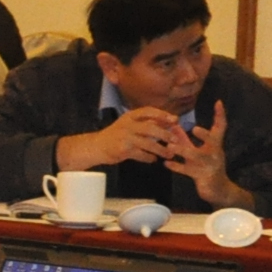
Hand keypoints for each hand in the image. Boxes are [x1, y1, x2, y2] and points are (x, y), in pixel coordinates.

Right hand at [56, 107, 175, 170]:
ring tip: (169, 154)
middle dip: (165, 134)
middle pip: (150, 128)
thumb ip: (147, 122)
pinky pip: (140, 154)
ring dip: (160, 149)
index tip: (175, 120)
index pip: (148, 111)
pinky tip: (153, 159)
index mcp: (130, 116)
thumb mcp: (129, 124)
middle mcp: (127, 125)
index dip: (162, 115)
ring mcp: (124, 138)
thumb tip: (170, 122)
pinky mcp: (123, 150)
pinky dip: (149, 158)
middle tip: (175, 140)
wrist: (95, 146)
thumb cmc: (116, 135)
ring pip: (147, 143)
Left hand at [150, 106, 245, 206]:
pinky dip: (177, 167)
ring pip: (197, 156)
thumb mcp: (196, 151)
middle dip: (205, 135)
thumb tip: (173, 126)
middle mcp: (214, 153)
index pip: (220, 127)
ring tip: (170, 146)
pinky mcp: (202, 176)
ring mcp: (209, 165)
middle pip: (213, 141)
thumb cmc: (206, 167)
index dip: (220, 115)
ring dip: (183, 150)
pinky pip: (188, 171)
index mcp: (215, 145)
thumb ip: (185, 140)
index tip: (218, 102)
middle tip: (194, 128)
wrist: (217, 190)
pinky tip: (166, 164)